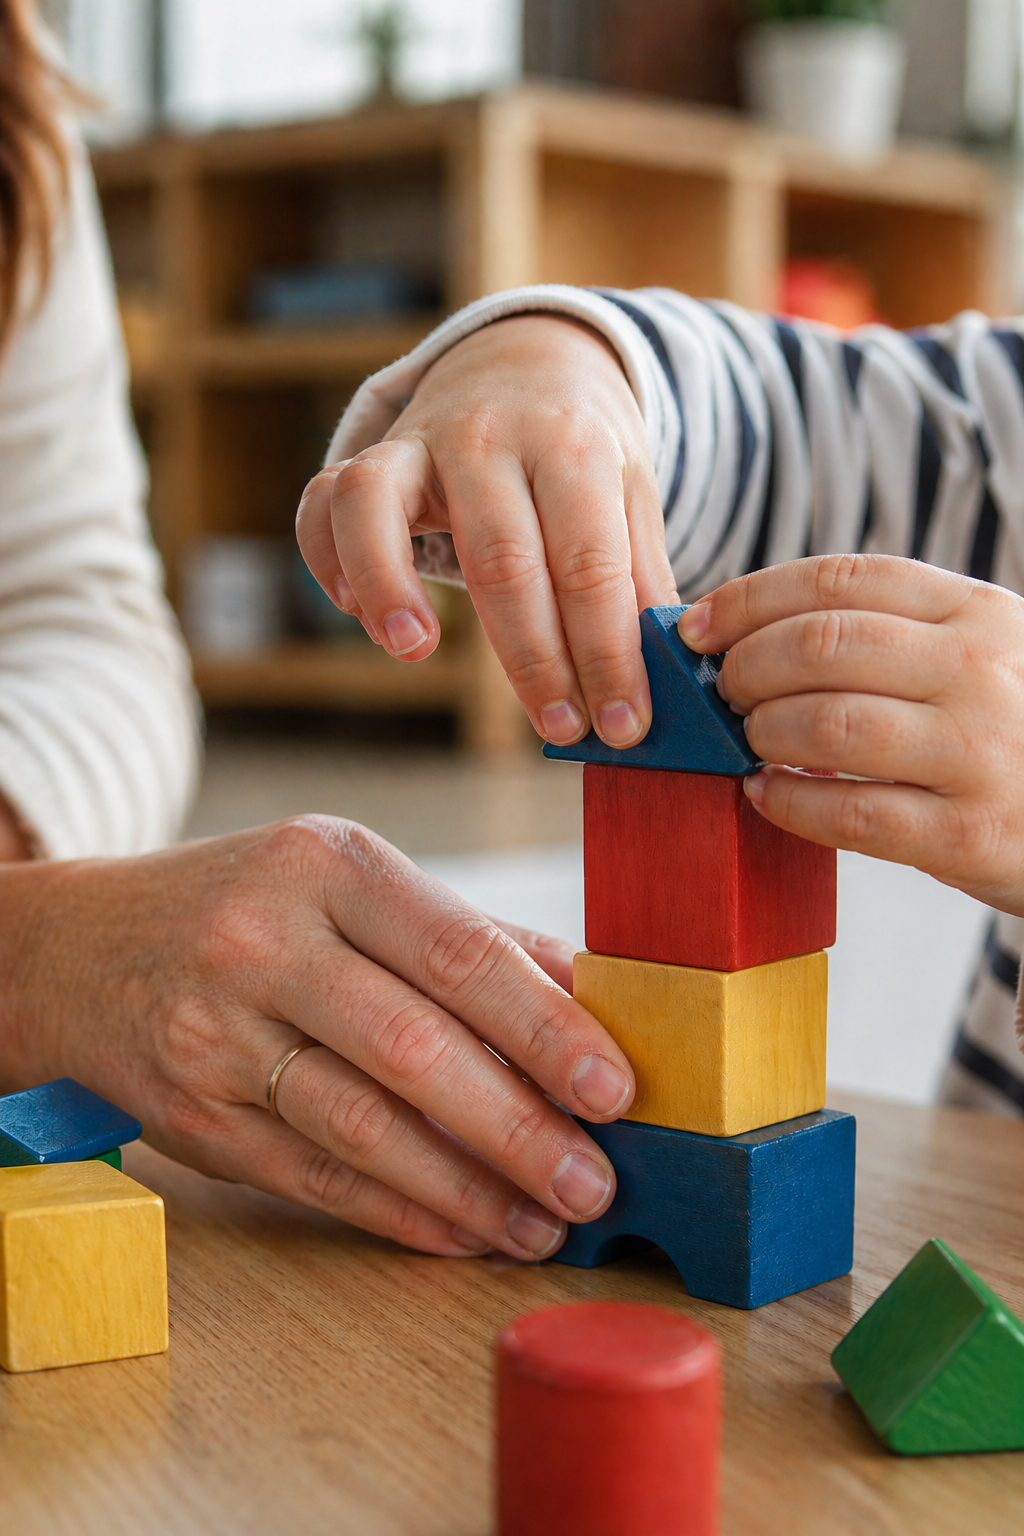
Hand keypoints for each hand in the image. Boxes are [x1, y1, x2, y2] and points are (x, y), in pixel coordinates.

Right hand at [0, 817, 634, 1259]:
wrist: (83, 948)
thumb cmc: (252, 905)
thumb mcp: (350, 881)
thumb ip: (468, 936)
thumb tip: (593, 998)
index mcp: (328, 865)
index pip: (457, 952)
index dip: (545, 1027)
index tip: (616, 1088)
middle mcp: (264, 941)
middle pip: (413, 1048)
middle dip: (518, 1127)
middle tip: (595, 1183)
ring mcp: (217, 1033)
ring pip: (361, 1126)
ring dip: (466, 1188)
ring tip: (542, 1223)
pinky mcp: (191, 1116)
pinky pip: (312, 1176)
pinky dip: (397, 1211)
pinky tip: (461, 1230)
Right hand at [296, 315, 677, 748]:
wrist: (526, 360)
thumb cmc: (581, 451)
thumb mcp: (630, 496)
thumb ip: (639, 582)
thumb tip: (661, 682)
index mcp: (573, 446)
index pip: (590, 565)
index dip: (607, 653)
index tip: (622, 726)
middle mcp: (490, 437)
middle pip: (502, 558)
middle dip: (533, 659)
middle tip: (558, 728)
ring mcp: (418, 443)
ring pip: (378, 507)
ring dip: (389, 584)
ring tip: (415, 652)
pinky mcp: (368, 456)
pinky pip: (324, 503)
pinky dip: (328, 559)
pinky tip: (358, 615)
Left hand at [678, 553, 1023, 913]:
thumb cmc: (1013, 732)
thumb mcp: (981, 656)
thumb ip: (893, 638)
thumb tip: (751, 634)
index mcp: (977, 612)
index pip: (843, 578)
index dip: (752, 598)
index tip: (699, 626)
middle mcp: (980, 671)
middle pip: (824, 644)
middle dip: (746, 666)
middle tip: (722, 692)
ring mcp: (978, 753)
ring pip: (830, 725)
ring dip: (764, 733)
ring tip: (750, 742)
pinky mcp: (968, 835)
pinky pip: (850, 814)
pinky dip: (788, 803)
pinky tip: (766, 796)